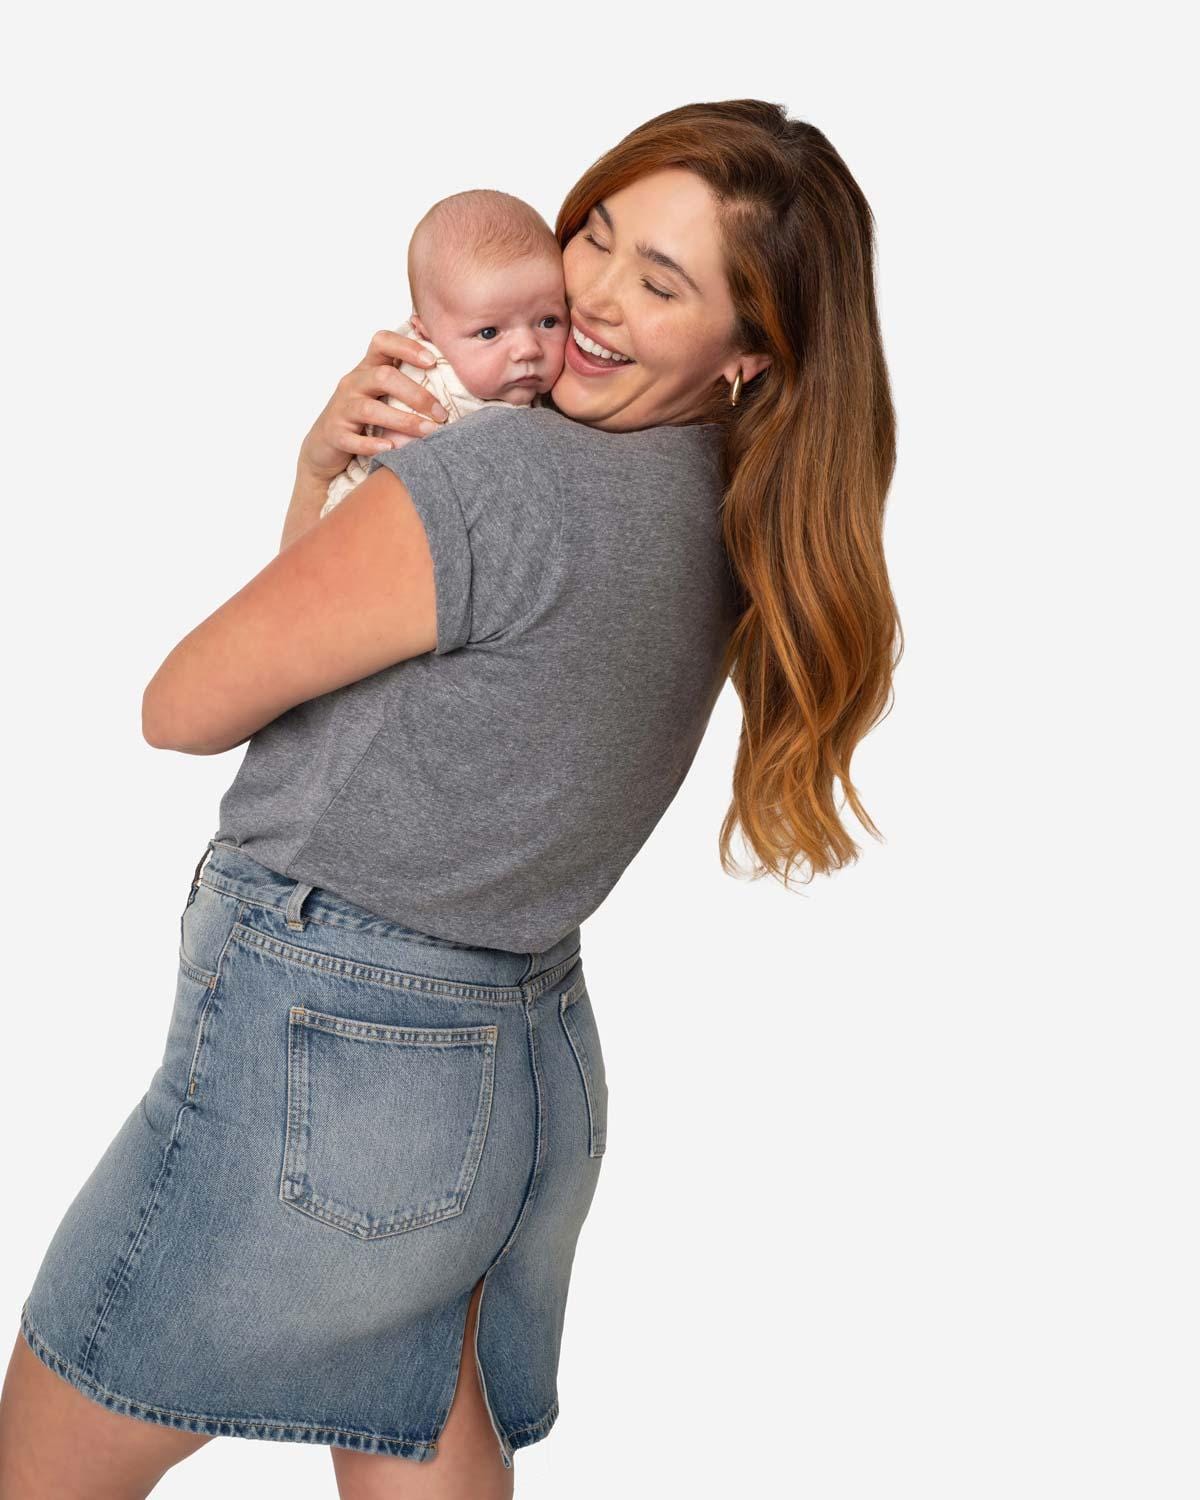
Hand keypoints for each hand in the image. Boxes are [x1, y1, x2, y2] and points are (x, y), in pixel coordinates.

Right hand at [297, 329, 448, 483]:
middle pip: (383, 377)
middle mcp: (353, 383)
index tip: (433, 361)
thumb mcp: (382, 392)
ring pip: (370, 409)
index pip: (382, 342)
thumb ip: (407, 377)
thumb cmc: (365, 417)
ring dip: (403, 421)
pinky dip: (371, 445)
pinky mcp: (334, 434)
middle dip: (416, 395)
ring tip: (428, 433)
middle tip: (441, 414)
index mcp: (368, 368)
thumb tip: (444, 362)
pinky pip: (351, 439)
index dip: (407, 347)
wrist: (326, 446)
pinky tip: (391, 449)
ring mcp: (342, 408)